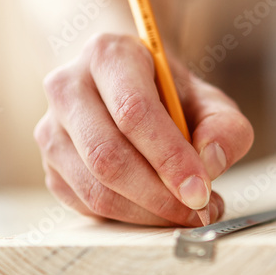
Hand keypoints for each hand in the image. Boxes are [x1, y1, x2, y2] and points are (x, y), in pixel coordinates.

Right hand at [34, 33, 253, 225]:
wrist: (130, 89)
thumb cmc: (171, 95)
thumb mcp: (209, 99)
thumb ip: (225, 127)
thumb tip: (210, 163)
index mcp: (108, 55)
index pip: (133, 111)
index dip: (169, 156)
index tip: (200, 190)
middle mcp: (68, 87)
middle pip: (108, 155)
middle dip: (159, 194)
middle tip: (199, 209)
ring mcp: (51, 130)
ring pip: (94, 188)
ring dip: (147, 212)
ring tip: (187, 212)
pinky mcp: (50, 167)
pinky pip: (87, 206)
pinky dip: (129, 219)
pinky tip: (159, 211)